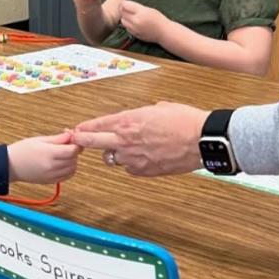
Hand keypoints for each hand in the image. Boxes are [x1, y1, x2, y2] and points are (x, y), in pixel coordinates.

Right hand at [7, 130, 80, 183]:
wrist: (10, 165)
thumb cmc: (22, 150)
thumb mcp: (40, 140)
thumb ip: (57, 139)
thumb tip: (71, 135)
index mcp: (49, 154)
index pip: (73, 150)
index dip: (76, 144)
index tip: (73, 139)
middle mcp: (52, 166)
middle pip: (74, 159)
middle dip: (74, 151)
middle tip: (68, 144)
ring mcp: (51, 175)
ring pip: (73, 168)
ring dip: (73, 161)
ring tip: (64, 154)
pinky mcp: (51, 181)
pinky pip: (67, 176)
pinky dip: (69, 169)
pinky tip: (63, 163)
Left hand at [72, 103, 207, 176]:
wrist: (202, 140)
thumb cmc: (185, 121)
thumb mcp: (159, 108)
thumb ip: (142, 115)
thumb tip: (141, 118)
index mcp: (128, 121)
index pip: (96, 125)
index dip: (84, 128)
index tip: (78, 129)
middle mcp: (125, 140)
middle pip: (92, 142)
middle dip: (82, 141)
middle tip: (77, 141)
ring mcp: (132, 158)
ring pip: (112, 159)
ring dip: (114, 154)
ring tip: (124, 149)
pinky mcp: (143, 171)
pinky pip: (129, 169)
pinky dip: (132, 164)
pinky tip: (142, 158)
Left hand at [117, 0, 166, 43]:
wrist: (164, 32)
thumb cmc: (159, 19)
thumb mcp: (149, 9)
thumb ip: (137, 7)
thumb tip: (125, 4)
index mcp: (141, 12)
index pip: (125, 5)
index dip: (124, 3)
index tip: (125, 2)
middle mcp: (136, 21)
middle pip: (122, 13)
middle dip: (123, 10)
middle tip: (127, 9)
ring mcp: (135, 29)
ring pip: (123, 21)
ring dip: (125, 17)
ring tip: (130, 16)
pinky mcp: (135, 34)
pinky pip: (127, 28)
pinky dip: (128, 25)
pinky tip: (134, 23)